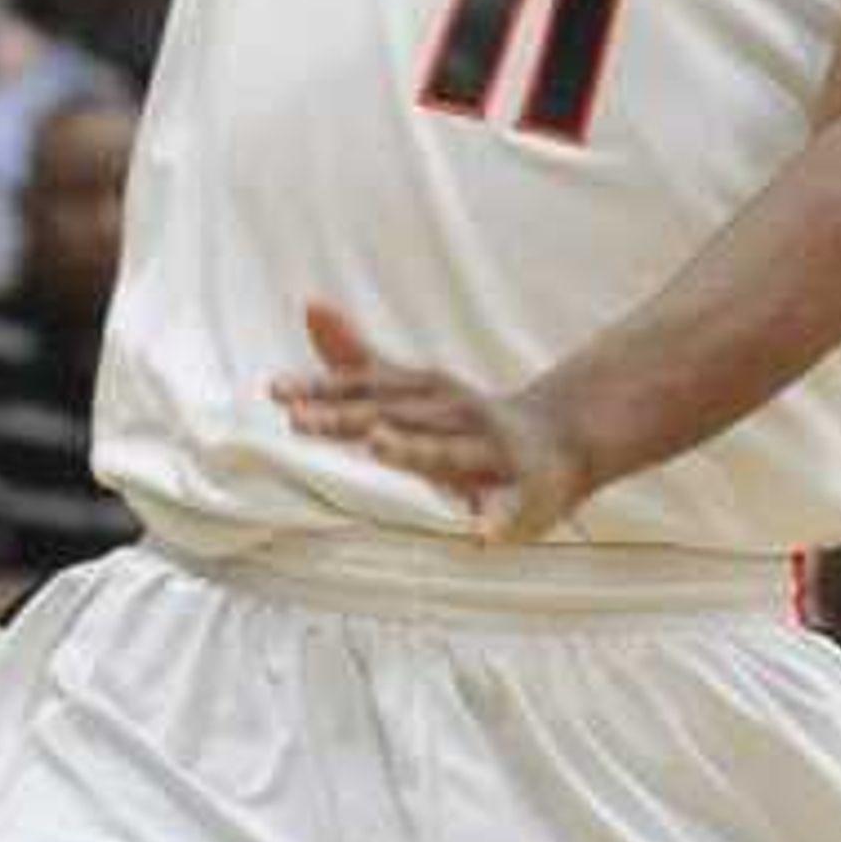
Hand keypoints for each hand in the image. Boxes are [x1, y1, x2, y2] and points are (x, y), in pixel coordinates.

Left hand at [272, 303, 588, 539]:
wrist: (565, 439)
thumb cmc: (470, 421)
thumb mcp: (412, 389)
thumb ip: (358, 356)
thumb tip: (310, 304)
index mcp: (429, 394)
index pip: (369, 388)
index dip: (324, 389)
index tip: (275, 392)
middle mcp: (459, 415)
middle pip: (396, 415)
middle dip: (350, 417)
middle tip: (299, 420)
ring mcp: (495, 453)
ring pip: (449, 452)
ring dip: (414, 448)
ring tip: (378, 444)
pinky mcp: (529, 492)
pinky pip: (513, 509)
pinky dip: (499, 521)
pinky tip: (481, 537)